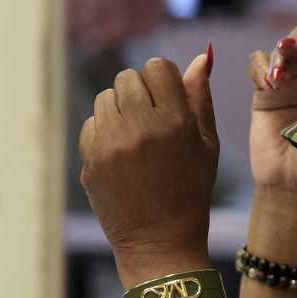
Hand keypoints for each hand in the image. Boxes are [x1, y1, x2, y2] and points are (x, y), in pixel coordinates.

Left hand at [79, 53, 219, 279]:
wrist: (159, 242)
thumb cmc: (190, 191)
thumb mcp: (206, 145)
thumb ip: (200, 98)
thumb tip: (200, 55)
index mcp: (175, 122)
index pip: (158, 66)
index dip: (162, 79)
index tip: (166, 98)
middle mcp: (140, 128)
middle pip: (128, 77)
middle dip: (139, 92)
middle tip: (151, 119)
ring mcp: (111, 143)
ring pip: (106, 97)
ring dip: (119, 109)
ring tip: (135, 137)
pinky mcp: (90, 159)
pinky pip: (92, 123)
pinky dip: (103, 132)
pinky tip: (121, 155)